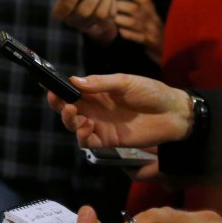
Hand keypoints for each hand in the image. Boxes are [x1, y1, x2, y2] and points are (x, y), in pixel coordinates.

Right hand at [44, 73, 192, 147]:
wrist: (175, 113)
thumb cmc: (151, 93)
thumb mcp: (125, 82)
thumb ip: (100, 83)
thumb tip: (74, 81)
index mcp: (95, 92)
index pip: (70, 90)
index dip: (56, 88)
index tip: (46, 84)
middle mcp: (93, 109)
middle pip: (66, 109)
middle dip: (58, 105)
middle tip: (60, 101)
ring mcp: (100, 125)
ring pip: (73, 126)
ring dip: (69, 120)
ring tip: (75, 113)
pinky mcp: (108, 140)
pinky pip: (88, 141)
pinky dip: (82, 136)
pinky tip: (88, 127)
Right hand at [51, 0, 117, 43]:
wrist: (91, 6)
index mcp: (61, 10)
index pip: (61, 11)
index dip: (68, 3)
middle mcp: (72, 20)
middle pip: (83, 12)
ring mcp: (86, 25)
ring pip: (99, 15)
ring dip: (105, 0)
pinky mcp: (100, 27)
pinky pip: (109, 18)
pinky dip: (112, 5)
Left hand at [114, 0, 163, 62]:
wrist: (168, 48)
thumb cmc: (153, 29)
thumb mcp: (149, 17)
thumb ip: (138, 8)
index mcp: (152, 11)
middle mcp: (152, 19)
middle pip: (134, 9)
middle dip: (119, 6)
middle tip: (107, 5)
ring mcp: (151, 31)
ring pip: (133, 23)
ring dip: (120, 20)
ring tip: (111, 19)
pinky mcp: (149, 42)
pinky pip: (136, 37)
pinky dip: (127, 34)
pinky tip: (120, 31)